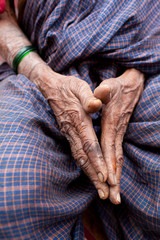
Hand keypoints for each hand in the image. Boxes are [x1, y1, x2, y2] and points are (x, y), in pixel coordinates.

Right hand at [30, 64, 108, 199]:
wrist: (50, 88)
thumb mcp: (80, 86)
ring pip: (79, 157)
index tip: (105, 176)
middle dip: (95, 175)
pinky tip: (89, 173)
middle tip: (104, 192)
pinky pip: (76, 153)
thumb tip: (96, 105)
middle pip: (84, 157)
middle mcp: (73, 130)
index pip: (89, 144)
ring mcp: (68, 133)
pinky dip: (83, 165)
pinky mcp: (68, 134)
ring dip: (89, 174)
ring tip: (99, 189)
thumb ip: (88, 96)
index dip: (97, 160)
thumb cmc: (68, 86)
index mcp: (78, 119)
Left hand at [94, 69, 143, 203]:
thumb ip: (104, 91)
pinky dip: (115, 168)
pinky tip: (114, 178)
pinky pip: (116, 154)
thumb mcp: (110, 85)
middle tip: (113, 199)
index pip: (108, 145)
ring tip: (115, 196)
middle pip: (114, 158)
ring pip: (117, 158)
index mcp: (112, 122)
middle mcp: (116, 131)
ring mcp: (118, 133)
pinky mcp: (118, 133)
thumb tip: (100, 93)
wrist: (132, 85)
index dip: (106, 162)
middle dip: (114, 179)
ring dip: (116, 177)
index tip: (107, 180)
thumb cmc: (117, 86)